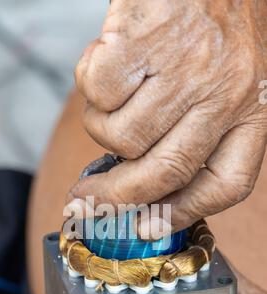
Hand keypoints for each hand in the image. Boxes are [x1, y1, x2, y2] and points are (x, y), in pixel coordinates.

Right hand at [68, 0, 266, 231]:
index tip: (144, 228)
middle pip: (164, 172)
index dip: (180, 213)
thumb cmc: (217, 23)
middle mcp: (223, 93)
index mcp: (254, 110)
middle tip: (84, 201)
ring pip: (122, 136)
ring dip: (103, 127)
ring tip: (118, 96)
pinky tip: (110, 62)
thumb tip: (142, 190)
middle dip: (115, 196)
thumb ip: (197, 134)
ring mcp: (183, 67)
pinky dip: (92, 84)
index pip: (225, 183)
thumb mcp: (229, 86)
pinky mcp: (145, 38)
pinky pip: (99, 92)